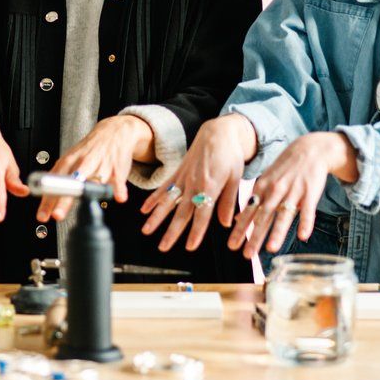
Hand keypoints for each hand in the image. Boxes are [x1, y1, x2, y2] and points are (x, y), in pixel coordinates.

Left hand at [36, 115, 151, 222]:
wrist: (113, 132)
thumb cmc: (90, 150)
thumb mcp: (70, 159)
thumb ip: (59, 178)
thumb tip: (46, 198)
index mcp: (68, 162)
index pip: (53, 185)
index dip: (47, 202)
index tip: (42, 216)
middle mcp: (82, 164)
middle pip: (70, 184)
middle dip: (63, 200)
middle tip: (57, 215)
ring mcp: (99, 165)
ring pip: (92, 181)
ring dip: (88, 193)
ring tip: (85, 206)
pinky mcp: (116, 168)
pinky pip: (117, 180)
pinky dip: (119, 189)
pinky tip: (119, 197)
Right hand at [140, 113, 256, 251]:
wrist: (218, 132)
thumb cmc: (230, 155)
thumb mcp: (235, 177)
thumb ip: (227, 201)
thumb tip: (225, 223)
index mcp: (210, 186)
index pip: (202, 214)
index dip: (196, 232)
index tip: (190, 247)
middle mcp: (193, 184)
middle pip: (181, 212)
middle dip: (171, 231)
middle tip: (163, 247)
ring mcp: (183, 178)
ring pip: (167, 202)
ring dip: (156, 217)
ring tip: (146, 231)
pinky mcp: (177, 173)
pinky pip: (163, 188)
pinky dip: (153, 199)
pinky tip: (144, 210)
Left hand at [228, 132, 356, 257]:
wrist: (309, 149)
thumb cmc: (285, 169)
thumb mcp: (265, 181)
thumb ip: (253, 201)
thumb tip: (237, 219)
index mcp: (262, 189)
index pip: (248, 212)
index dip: (240, 229)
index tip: (232, 246)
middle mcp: (275, 191)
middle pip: (263, 217)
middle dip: (254, 236)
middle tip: (247, 255)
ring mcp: (293, 192)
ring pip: (284, 215)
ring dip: (277, 232)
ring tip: (271, 249)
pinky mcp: (310, 193)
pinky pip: (307, 210)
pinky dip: (305, 222)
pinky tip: (302, 236)